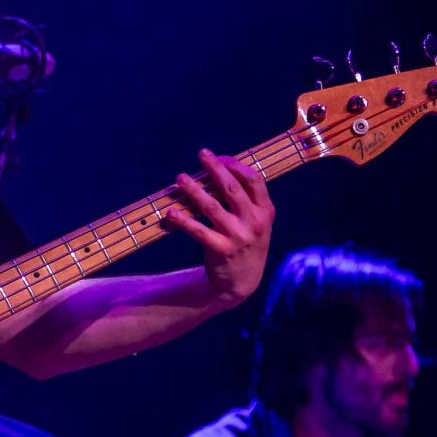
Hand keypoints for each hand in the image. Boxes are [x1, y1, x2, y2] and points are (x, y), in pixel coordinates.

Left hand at [166, 148, 274, 305]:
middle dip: (216, 169)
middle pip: (232, 189)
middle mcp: (254, 222)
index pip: (254, 181)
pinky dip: (184, 221)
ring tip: (180, 178)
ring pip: (212, 207)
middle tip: (201, 154)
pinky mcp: (221, 250)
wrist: (243, 281)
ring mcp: (238, 236)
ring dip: (194, 190)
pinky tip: (172, 212)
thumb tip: (222, 169)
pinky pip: (199, 231)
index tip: (220, 157)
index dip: (236, 166)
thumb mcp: (257, 222)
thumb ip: (246, 200)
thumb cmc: (246, 243)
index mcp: (265, 211)